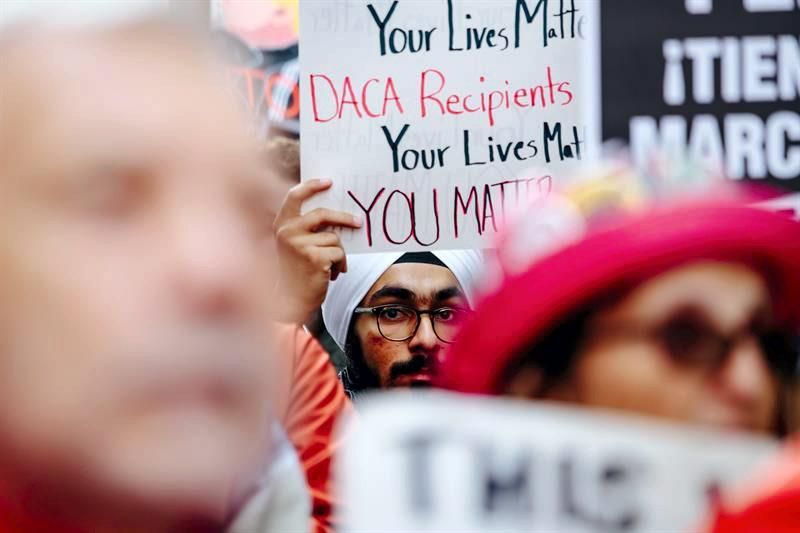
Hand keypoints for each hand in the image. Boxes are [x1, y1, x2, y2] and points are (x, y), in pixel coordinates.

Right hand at [272, 179, 360, 322]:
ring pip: (334, 238)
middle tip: (359, 222)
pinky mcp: (314, 257)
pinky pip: (338, 253)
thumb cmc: (298, 273)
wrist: (291, 301)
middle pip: (323, 214)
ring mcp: (299, 244)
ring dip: (339, 254)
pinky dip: (340, 264)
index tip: (329, 182)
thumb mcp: (296, 246)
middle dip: (344, 218)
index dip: (311, 186)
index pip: (294, 196)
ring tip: (331, 267)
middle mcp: (287, 232)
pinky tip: (331, 275)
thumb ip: (309, 229)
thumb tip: (338, 215)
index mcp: (282, 225)